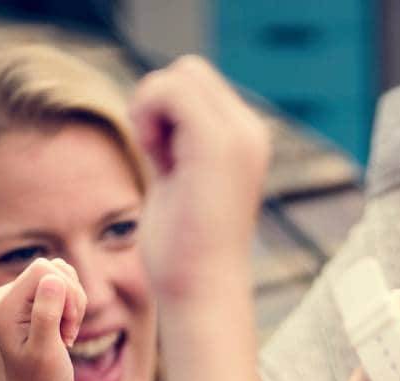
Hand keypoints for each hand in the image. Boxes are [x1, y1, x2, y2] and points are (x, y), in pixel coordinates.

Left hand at [0, 256, 83, 380]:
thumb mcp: (45, 352)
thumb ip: (46, 315)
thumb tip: (52, 279)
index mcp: (4, 305)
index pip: (44, 270)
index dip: (66, 293)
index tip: (67, 327)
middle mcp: (7, 295)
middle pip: (54, 269)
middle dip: (72, 299)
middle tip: (67, 332)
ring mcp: (18, 295)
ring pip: (61, 274)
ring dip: (75, 302)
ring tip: (66, 332)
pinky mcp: (31, 299)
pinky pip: (62, 283)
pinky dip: (73, 304)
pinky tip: (65, 328)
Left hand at [130, 55, 270, 302]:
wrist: (201, 291)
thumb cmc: (184, 250)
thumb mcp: (181, 179)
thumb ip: (177, 141)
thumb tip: (153, 110)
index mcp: (246, 140)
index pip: (197, 83)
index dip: (167, 111)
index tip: (165, 159)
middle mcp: (251, 133)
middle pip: (188, 71)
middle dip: (158, 105)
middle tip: (159, 158)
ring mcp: (239, 136)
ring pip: (179, 75)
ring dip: (152, 111)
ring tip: (160, 161)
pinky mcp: (218, 144)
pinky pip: (169, 90)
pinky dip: (148, 115)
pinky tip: (155, 158)